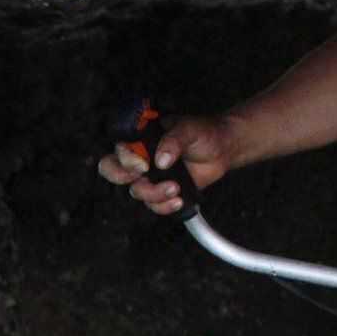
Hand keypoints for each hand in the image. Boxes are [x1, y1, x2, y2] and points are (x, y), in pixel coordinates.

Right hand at [97, 114, 242, 215]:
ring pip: (137, 192)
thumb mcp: (189, 129)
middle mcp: (141, 159)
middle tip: (142, 177)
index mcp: (142, 140)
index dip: (126, 160)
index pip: (119, 151)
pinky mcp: (163, 193)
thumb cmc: (204, 133)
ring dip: (155, 194)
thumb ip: (173, 141)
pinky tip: (179, 200)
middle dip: (122, 178)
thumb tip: (161, 161)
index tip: (144, 165)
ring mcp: (151, 177)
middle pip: (113, 172)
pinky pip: (154, 205)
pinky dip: (165, 206)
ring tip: (176, 188)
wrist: (223, 150)